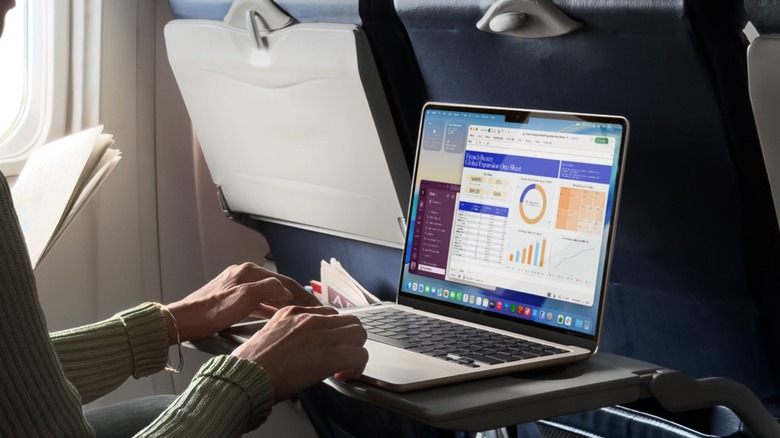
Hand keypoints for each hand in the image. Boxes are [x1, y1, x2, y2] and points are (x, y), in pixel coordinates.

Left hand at [165, 262, 320, 343]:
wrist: (183, 321)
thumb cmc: (212, 312)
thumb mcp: (245, 299)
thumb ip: (269, 290)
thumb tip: (286, 291)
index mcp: (248, 272)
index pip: (284, 281)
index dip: (303, 293)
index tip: (317, 305)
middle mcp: (243, 274)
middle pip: (276, 285)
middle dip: (295, 297)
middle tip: (313, 310)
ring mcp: (236, 285)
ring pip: (267, 293)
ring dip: (284, 302)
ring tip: (299, 313)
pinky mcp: (229, 297)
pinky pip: (257, 300)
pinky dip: (269, 306)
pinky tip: (275, 314)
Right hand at [231, 306, 367, 402]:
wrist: (247, 376)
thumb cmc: (251, 363)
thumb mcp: (269, 334)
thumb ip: (289, 331)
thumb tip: (302, 344)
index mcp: (294, 311)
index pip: (328, 314)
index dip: (333, 331)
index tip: (330, 344)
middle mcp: (310, 318)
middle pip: (349, 320)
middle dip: (350, 338)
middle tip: (342, 354)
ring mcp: (322, 335)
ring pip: (359, 333)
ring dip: (356, 349)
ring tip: (346, 365)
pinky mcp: (330, 354)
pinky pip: (359, 355)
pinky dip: (357, 366)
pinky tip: (346, 375)